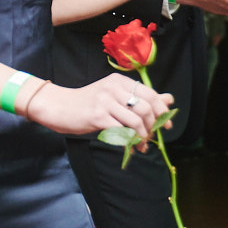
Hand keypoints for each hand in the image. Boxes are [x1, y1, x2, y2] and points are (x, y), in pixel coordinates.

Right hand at [25, 74, 172, 146]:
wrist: (58, 107)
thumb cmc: (87, 104)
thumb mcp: (114, 96)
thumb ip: (141, 97)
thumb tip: (169, 99)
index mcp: (120, 81)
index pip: (151, 95)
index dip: (162, 112)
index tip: (166, 126)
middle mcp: (114, 88)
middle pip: (146, 108)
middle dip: (153, 127)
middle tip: (150, 138)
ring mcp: (105, 101)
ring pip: (136, 120)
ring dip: (142, 136)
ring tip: (141, 145)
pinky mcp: (97, 116)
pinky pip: (122, 130)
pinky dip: (130, 141)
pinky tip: (130, 147)